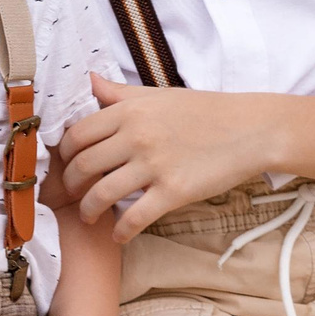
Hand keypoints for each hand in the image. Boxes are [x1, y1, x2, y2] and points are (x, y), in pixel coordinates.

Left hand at [58, 75, 267, 239]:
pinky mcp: (173, 191)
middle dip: (70, 185)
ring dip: (88, 211)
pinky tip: (119, 235)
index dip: (63, 154)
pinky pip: (134, 217)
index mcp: (129, 111)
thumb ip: (120, 93)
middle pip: (82, 166)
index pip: (77, 134)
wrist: (251, 130)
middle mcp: (136, 136)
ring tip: (88, 216)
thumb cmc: (205, 111)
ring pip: (101, 194)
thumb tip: (89, 80)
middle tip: (71, 194)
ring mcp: (154, 165)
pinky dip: (121, 231)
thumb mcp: (159, 95)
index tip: (65, 164)